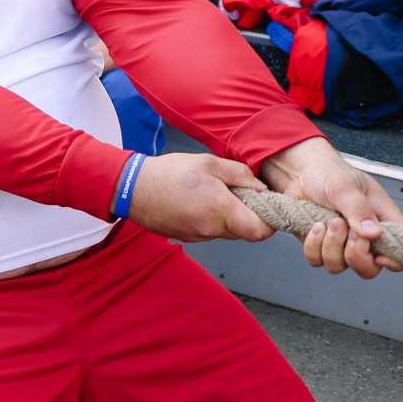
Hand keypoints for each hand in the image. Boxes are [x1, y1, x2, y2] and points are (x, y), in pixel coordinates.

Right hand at [123, 152, 269, 245]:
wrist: (133, 189)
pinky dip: (210, 220)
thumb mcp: (210, 163)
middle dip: (247, 215)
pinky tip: (197, 202)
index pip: (260, 232)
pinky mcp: (187, 238)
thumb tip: (260, 188)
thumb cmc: (170, 173)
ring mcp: (198, 237)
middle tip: (237, 193)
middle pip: (244, 231)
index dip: (269, 223)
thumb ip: (241, 175)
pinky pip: (209, 232)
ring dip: (227, 217)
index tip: (266, 207)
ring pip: (226, 231)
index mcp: (221, 210)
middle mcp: (211, 229)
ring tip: (212, 194)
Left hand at [260, 135, 402, 277]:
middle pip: (369, 269)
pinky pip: (317, 260)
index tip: (379, 255)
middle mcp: (365, 237)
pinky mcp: (319, 246)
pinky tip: (315, 226)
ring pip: (340, 266)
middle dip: (356, 255)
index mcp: (383, 220)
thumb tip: (374, 233)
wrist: (299, 172)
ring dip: (332, 246)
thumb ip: (359, 210)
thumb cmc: (330, 173)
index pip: (402, 250)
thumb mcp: (347, 187)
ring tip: (330, 221)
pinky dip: (313, 246)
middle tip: (348, 230)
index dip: (396, 261)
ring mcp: (341, 244)